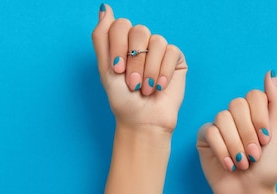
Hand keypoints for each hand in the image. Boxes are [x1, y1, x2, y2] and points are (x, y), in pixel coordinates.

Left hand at [92, 4, 186, 132]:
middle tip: (133, 84)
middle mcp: (140, 43)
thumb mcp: (106, 69)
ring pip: (157, 42)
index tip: (118, 70)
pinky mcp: (175, 58)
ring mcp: (158, 49)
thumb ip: (101, 37)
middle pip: (139, 31)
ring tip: (146, 89)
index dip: (119, 46)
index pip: (120, 25)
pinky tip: (159, 87)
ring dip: (149, 70)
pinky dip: (163, 72)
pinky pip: (171, 52)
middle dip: (135, 62)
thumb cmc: (123, 100)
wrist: (143, 121)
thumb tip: (105, 8)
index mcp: (122, 42)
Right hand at [197, 71, 276, 193]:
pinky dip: (222, 150)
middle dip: (248, 133)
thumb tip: (272, 73)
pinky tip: (229, 165)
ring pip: (222, 118)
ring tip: (242, 163)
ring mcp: (219, 125)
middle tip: (254, 154)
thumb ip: (275, 104)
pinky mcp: (205, 136)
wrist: (248, 192)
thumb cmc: (264, 169)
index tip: (266, 139)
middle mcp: (236, 116)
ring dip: (235, 144)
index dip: (259, 117)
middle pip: (236, 105)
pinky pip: (210, 131)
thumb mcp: (276, 135)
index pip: (254, 96)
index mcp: (254, 112)